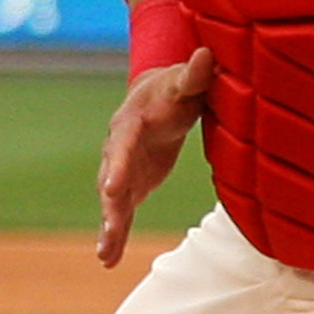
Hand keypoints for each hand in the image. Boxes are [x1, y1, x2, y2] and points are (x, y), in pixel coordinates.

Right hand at [98, 47, 213, 266]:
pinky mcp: (129, 185)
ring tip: (105, 255)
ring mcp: (121, 169)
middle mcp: (118, 148)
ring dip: (109, 227)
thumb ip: (195, 74)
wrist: (158, 98)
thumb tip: (208, 55)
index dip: (117, 165)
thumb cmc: (175, 88)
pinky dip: (115, 234)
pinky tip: (108, 259)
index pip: (122, 144)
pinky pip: (120, 212)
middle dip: (109, 202)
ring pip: (112, 200)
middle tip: (109, 226)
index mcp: (131, 123)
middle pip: (111, 176)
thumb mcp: (185, 82)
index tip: (110, 187)